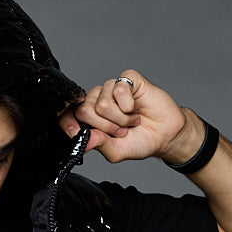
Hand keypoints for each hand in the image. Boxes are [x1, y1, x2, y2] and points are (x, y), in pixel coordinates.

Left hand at [58, 70, 203, 164]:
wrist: (164, 134)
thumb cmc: (139, 141)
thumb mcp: (116, 151)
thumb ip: (99, 144)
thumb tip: (83, 140)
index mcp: (90, 117)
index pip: (69, 115)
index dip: (67, 122)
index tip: (74, 133)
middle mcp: (98, 100)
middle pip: (85, 110)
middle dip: (105, 127)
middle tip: (121, 131)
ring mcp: (112, 88)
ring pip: (102, 103)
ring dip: (120, 118)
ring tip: (131, 121)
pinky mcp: (127, 79)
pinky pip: (119, 89)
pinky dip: (128, 105)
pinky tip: (135, 108)